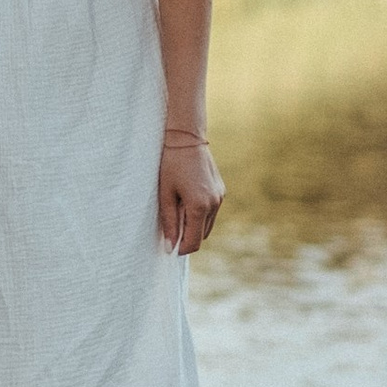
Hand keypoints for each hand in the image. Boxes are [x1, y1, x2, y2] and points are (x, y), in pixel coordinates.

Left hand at [159, 131, 223, 254]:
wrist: (186, 137)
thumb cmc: (171, 164)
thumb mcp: (165, 194)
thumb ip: (169, 222)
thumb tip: (170, 246)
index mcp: (199, 206)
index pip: (194, 242)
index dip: (181, 249)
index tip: (169, 247)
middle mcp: (214, 204)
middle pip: (202, 236)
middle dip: (187, 236)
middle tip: (171, 226)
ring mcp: (220, 197)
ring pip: (207, 225)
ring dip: (194, 225)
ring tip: (177, 210)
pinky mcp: (221, 191)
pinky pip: (211, 212)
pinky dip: (200, 214)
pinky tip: (186, 200)